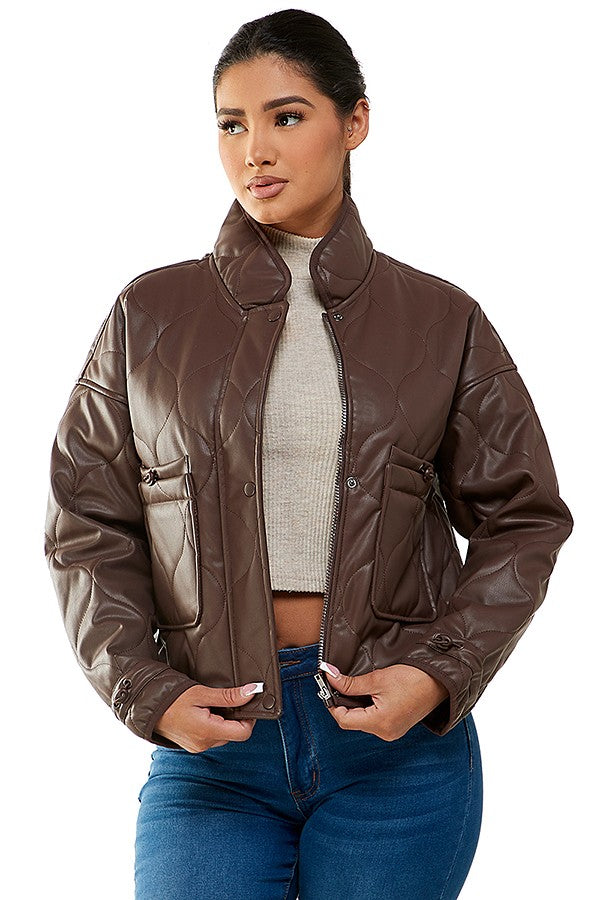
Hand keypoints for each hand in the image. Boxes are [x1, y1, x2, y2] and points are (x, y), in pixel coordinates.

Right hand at [154, 681, 261, 752]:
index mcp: (207, 732)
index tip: (246, 703)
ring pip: (223, 736)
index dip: (250, 718)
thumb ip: (229, 696)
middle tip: (226, 700)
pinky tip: (205, 713)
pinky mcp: (193, 746)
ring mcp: (198, 747)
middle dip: (235, 717)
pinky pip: (212, 737)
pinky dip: (214, 725)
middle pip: (234, 734)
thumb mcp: (202, 693)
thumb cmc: (172, 698)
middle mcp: (204, 744)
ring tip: (212, 705)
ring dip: (224, 721)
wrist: (148, 708)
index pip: (243, 733)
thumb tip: (252, 691)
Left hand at [320, 662, 448, 740]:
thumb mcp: (377, 679)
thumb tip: (329, 677)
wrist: (439, 680)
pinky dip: (367, 707)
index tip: (327, 689)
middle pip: (353, 721)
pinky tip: (368, 693)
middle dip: (343, 703)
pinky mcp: (397, 726)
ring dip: (355, 704)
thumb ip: (351, 683)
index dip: (332, 704)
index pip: (344, 720)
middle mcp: (385, 732)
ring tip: (354, 686)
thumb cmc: (412, 679)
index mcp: (379, 723)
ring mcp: (392, 731)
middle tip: (338, 684)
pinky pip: (374, 720)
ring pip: (363, 720)